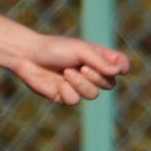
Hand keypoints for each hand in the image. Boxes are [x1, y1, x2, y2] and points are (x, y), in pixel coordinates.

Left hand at [7, 34, 131, 106]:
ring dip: (80, 84)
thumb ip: (100, 61)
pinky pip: (75, 101)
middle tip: (82, 67)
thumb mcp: (80, 50)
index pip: (120, 65)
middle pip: (109, 84)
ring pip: (93, 95)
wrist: (28, 57)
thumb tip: (118, 73)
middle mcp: (91, 73)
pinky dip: (66, 91)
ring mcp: (79, 86)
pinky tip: (57, 83)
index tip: (118, 68)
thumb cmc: (55, 48)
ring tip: (66, 72)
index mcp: (98, 58)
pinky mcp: (66, 97)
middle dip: (96, 77)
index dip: (122, 68)